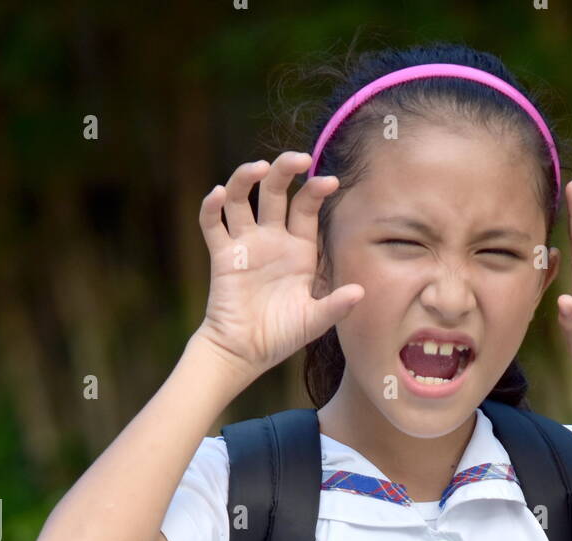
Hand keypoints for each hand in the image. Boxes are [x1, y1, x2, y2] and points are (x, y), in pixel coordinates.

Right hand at [195, 151, 364, 382]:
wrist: (245, 352)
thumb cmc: (281, 335)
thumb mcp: (314, 322)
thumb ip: (335, 305)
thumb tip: (360, 291)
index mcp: (298, 249)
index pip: (306, 208)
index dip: (315, 191)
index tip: (329, 182)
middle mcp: (271, 239)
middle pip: (275, 191)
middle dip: (285, 170)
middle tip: (298, 157)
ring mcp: (245, 244)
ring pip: (241, 198)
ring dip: (246, 178)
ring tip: (259, 168)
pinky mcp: (222, 255)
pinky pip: (212, 224)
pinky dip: (211, 208)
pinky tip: (218, 196)